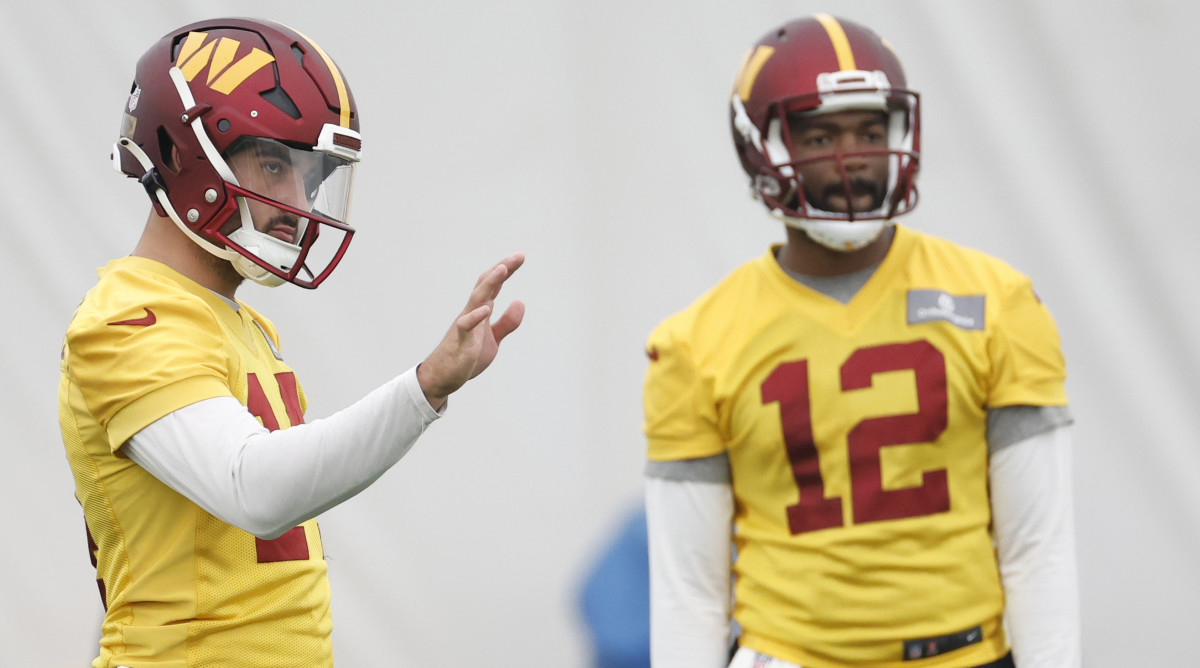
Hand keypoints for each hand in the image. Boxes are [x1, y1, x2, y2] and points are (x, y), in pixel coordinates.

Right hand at [417, 252, 525, 410]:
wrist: (443, 377)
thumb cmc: (465, 356)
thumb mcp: (493, 340)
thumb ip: (507, 322)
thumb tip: (520, 302)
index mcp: (480, 312)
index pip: (493, 286)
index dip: (506, 271)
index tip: (519, 256)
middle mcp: (472, 313)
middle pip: (486, 286)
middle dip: (501, 270)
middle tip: (518, 256)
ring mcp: (465, 325)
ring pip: (477, 300)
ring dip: (489, 284)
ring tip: (502, 269)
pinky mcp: (460, 342)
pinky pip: (466, 326)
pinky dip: (476, 317)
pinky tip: (487, 309)